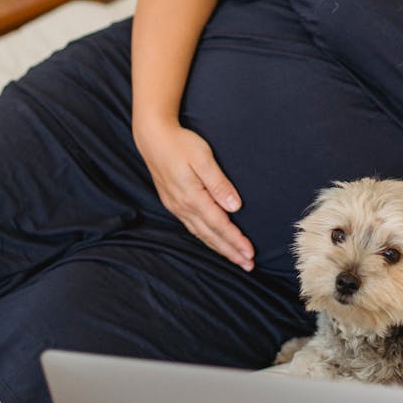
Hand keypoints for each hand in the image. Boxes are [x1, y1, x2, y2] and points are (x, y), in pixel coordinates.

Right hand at [135, 120, 253, 270]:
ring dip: (219, 248)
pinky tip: (213, 241)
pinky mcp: (173, 203)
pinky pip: (192, 227)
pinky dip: (206, 238)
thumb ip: (218, 183)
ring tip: (235, 258)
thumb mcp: (203, 158)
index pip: (219, 225)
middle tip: (248, 265)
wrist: (152, 138)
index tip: (250, 253)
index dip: (235, 241)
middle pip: (210, 235)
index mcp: (192, 197)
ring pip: (201, 234)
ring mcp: (176, 206)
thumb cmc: (180, 143)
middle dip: (230, 252)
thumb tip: (235, 206)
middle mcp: (183, 206)